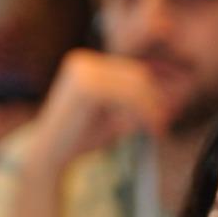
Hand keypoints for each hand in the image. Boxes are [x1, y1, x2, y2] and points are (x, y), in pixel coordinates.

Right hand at [26, 50, 171, 175]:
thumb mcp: (113, 117)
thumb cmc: (81, 140)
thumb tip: (168, 98)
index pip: (132, 70)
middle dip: (155, 100)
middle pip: (136, 73)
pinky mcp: (85, 85)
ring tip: (159, 129)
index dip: (153, 92)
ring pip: (136, 82)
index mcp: (88, 64)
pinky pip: (127, 95)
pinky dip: (144, 112)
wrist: (49, 156)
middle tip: (164, 125)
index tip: (164, 116)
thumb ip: (134, 103)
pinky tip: (151, 129)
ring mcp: (83, 70)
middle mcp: (84, 61)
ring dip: (152, 107)